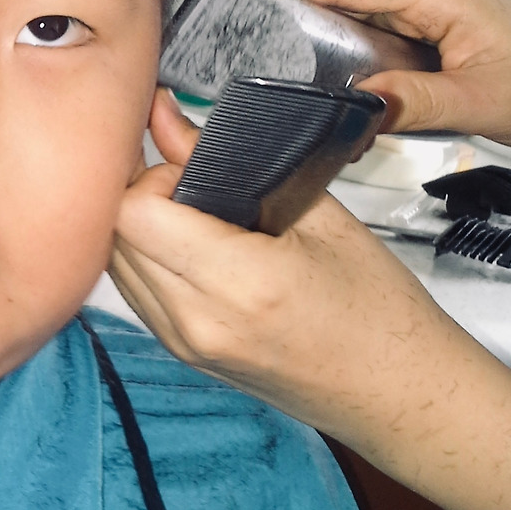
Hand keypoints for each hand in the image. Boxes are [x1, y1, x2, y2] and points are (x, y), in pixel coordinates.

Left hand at [110, 91, 454, 442]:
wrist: (396, 392)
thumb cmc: (379, 311)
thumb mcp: (319, 216)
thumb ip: (230, 160)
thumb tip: (169, 117)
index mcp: (240, 283)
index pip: (136, 212)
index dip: (152, 173)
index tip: (187, 163)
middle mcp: (198, 322)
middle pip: (115, 236)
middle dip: (138, 193)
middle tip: (184, 177)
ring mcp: (183, 344)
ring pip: (114, 264)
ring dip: (138, 226)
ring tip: (192, 209)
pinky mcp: (181, 354)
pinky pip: (134, 293)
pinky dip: (147, 258)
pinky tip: (189, 244)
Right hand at [274, 0, 510, 148]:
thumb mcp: (478, 102)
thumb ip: (410, 102)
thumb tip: (355, 104)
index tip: (242, 20)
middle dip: (307, 37)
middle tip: (282, 82)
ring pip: (355, 14)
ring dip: (338, 52)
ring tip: (329, 94)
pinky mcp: (431, 6)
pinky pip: (378, 24)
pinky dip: (364, 54)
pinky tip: (364, 87)